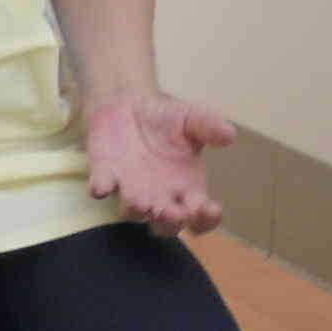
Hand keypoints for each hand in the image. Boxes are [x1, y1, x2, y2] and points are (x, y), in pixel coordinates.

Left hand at [85, 91, 238, 235]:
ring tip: (142, 202)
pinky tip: (102, 186)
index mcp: (187, 189)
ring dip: (137, 209)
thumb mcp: (191, 119)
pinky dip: (101, 187)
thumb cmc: (166, 121)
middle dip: (171, 222)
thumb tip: (230, 134)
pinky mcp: (104, 176)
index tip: (211, 208)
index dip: (206, 218)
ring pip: (132, 212)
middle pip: (167, 225)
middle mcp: (159, 198)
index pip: (200, 216)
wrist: (128, 105)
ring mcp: (130, 190)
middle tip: (174, 213)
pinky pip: (101, 188)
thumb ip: (209, 126)